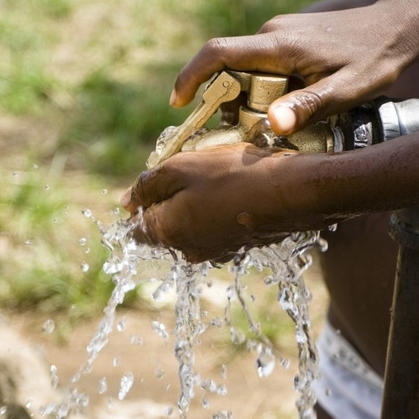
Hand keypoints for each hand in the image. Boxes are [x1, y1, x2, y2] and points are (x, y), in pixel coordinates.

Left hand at [121, 144, 334, 262]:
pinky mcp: (239, 245)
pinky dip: (218, 209)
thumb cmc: (234, 175)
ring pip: (190, 226)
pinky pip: (216, 226)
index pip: (133, 229)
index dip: (136, 204)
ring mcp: (215, 251)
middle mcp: (188, 251)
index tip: (152, 182)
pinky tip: (234, 187)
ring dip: (194, 203)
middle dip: (167, 201)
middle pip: (163, 227)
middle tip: (186, 170)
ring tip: (214, 175)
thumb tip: (125, 202)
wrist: (293, 191)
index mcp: (167, 233)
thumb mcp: (180, 167)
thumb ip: (146, 187)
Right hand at [170, 0, 418, 134]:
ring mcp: (280, 34)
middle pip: (229, 70)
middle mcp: (272, 35)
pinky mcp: (289, 38)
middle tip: (248, 133)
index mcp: (278, 47)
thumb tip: (271, 125)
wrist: (400, 23)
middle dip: (229, 104)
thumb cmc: (376, 58)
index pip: (217, 54)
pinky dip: (263, 89)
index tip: (179, 102)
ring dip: (249, 99)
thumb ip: (306, 107)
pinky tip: (290, 105)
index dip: (190, 77)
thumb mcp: (345, 91)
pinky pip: (263, 65)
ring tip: (278, 121)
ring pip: (246, 70)